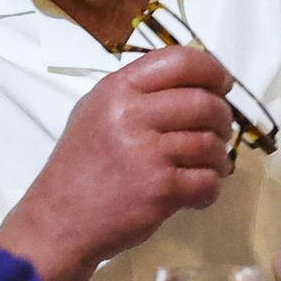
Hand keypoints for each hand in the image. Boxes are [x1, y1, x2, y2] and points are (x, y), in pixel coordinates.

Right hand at [0, 45, 234, 280]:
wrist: (58, 220)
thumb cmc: (79, 167)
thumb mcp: (94, 112)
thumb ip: (135, 93)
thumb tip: (194, 83)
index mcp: (116, 90)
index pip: (178, 61)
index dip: (211, 70)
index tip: (221, 85)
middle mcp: (130, 115)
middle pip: (204, 102)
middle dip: (222, 119)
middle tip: (218, 132)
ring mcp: (147, 153)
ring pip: (212, 143)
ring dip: (217, 158)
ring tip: (205, 167)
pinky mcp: (160, 188)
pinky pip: (209, 181)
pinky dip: (210, 188)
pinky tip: (195, 191)